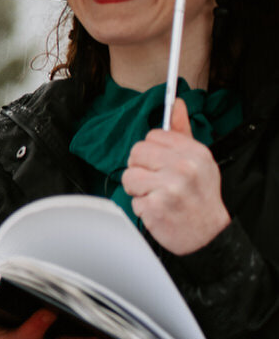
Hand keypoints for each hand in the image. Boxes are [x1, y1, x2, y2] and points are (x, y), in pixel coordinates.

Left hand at [122, 98, 230, 254]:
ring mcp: (170, 187)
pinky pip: (131, 199)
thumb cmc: (200, 196)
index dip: (152, 151)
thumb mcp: (199, 161)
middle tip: (158, 182)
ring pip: (128, 175)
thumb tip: (176, 103)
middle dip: (141, 168)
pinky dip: (141, 207)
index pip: (151, 135)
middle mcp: (184, 167)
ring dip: (138, 189)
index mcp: (194, 152)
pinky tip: (159, 210)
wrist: (209, 234)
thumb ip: (182, 132)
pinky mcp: (156, 207)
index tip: (162, 164)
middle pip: (135, 152)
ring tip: (158, 196)